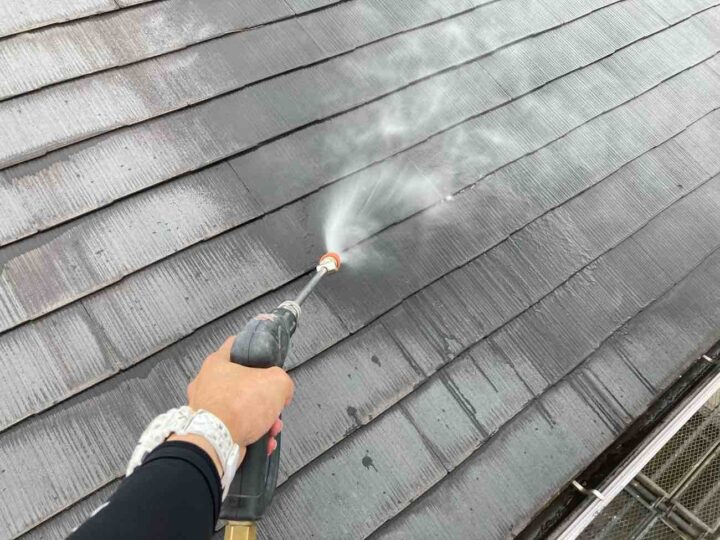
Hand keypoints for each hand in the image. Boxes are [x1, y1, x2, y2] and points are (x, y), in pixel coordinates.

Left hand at [170, 337, 293, 471]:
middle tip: (274, 404)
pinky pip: (234, 429)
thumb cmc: (238, 406)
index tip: (263, 356)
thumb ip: (283, 382)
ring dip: (261, 420)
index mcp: (217, 363)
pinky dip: (251, 436)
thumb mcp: (277, 382)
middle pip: (242, 383)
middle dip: (264, 398)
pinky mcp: (208, 430)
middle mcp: (207, 384)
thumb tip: (283, 393)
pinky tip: (264, 442)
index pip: (236, 345)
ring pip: (240, 409)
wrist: (217, 442)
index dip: (253, 348)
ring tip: (272, 429)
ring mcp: (205, 409)